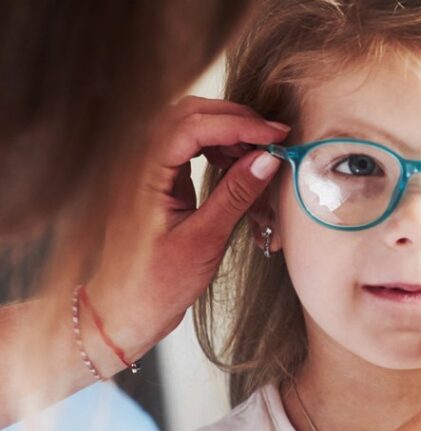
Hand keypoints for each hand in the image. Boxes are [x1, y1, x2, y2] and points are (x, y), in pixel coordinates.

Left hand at [82, 96, 288, 372]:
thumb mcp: (204, 240)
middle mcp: (140, 162)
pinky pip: (188, 146)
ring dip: (227, 131)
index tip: (276, 136)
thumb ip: (235, 195)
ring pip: (188, 125)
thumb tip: (269, 158)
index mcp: (144, 174)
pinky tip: (239, 165)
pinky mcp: (158, 180)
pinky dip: (218, 147)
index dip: (239, 125)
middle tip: (273, 137)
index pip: (193, 126)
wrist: (125, 309)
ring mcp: (147, 169)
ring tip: (260, 154)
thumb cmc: (157, 283)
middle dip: (235, 119)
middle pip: (188, 113)